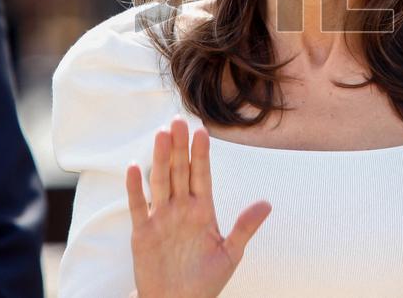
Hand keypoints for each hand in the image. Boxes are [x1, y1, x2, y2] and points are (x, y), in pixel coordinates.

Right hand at [126, 116, 271, 297]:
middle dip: (179, 147)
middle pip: (179, 171)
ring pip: (160, 182)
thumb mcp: (230, 254)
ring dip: (160, 159)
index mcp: (202, 211)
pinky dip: (135, 188)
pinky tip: (134, 167)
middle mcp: (180, 209)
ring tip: (161, 135)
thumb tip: (267, 204)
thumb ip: (245, 227)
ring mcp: (161, 218)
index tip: (202, 131)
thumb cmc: (204, 281)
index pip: (202, 175)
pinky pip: (138, 206)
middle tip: (178, 121)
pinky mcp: (142, 233)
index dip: (201, 154)